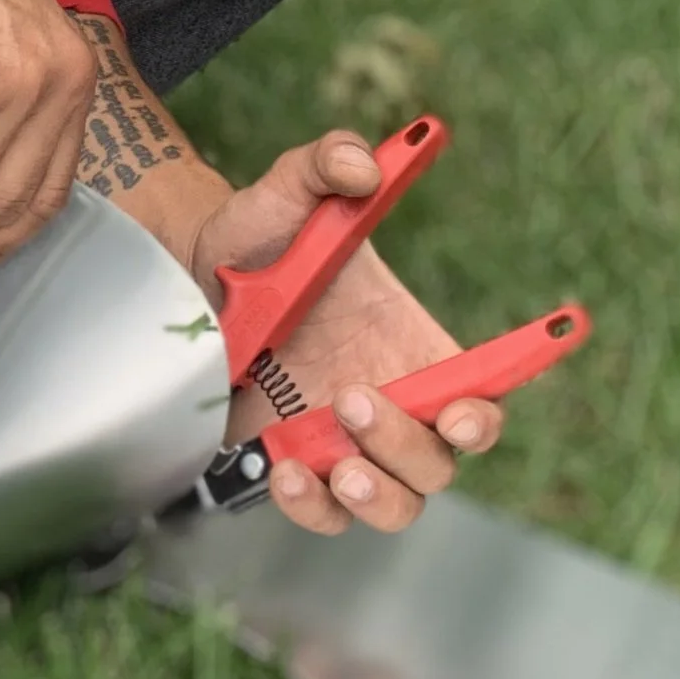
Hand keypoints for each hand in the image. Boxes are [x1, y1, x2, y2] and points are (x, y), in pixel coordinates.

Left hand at [192, 131, 501, 537]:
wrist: (189, 277)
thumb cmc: (256, 235)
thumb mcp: (286, 190)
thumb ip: (325, 163)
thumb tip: (363, 165)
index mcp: (414, 343)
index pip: (484, 389)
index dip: (491, 410)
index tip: (470, 411)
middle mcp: (395, 400)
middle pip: (444, 460)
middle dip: (409, 443)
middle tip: (350, 395)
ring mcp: (347, 443)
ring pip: (400, 504)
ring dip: (379, 493)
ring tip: (333, 463)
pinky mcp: (301, 466)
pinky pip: (328, 515)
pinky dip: (314, 507)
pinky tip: (285, 469)